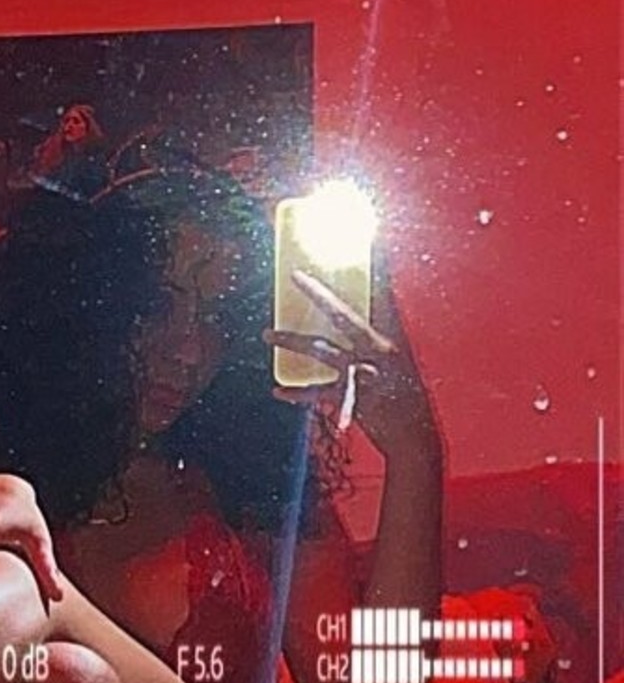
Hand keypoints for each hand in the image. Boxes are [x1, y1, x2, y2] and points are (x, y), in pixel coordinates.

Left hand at [263, 261, 441, 469]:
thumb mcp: (401, 364)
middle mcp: (378, 352)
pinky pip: (317, 393)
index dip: (373, 267)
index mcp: (393, 339)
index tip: (365, 241)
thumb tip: (355, 323)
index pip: (381, 295)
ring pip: (321, 349)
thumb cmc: (409, 401)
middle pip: (342, 314)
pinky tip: (277, 389)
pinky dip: (296, 393)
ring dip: (291, 339)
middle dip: (317, 293)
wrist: (416, 441)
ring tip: (267, 333)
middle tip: (294, 275)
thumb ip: (378, 342)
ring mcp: (364, 374)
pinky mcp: (352, 399)